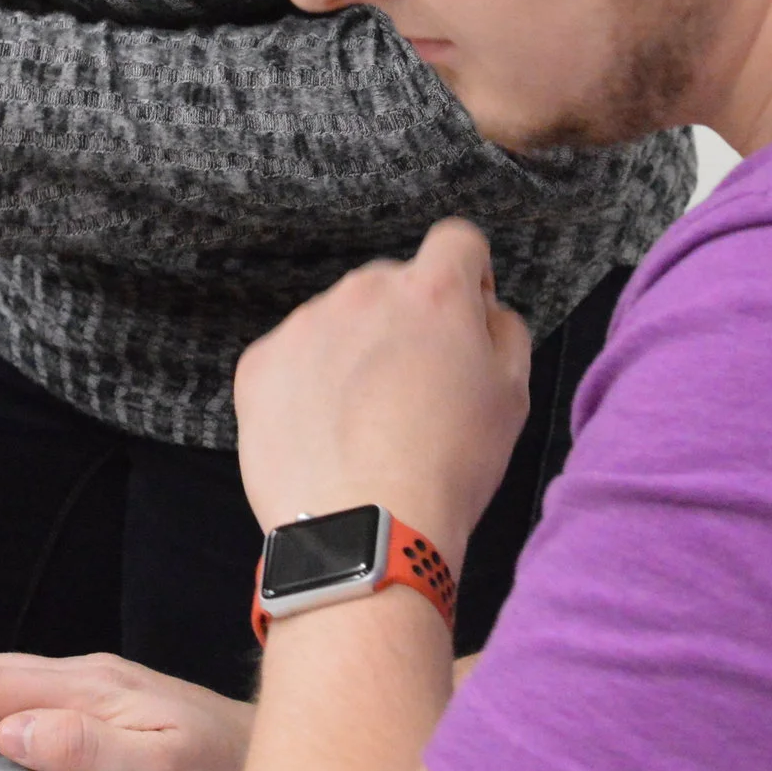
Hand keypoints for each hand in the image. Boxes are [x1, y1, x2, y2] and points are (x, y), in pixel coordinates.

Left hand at [234, 220, 529, 570]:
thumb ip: (503, 331)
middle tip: (415, 390)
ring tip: (366, 424)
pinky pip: (292, 358)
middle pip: (390, 286)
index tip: (464, 318)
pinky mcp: (259, 363)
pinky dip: (308, 385)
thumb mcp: (512, 396)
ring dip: (354, 352)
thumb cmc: (449, 467)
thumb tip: (483, 308)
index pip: (457, 242)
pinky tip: (326, 434)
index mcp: (432, 293)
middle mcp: (361, 293)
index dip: (467, 276)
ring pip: (338, 322)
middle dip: (406, 322)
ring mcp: (303, 325)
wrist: (364, 529)